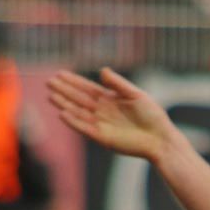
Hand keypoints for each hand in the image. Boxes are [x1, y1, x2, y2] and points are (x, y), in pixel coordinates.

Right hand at [46, 67, 177, 161]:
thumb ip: (118, 83)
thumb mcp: (136, 94)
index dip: (73, 81)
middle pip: (79, 99)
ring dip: (65, 104)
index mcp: (110, 99)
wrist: (160, 138)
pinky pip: (85, 128)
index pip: (87, 88)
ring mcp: (102, 124)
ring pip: (79, 112)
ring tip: (51, 95)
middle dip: (64, 90)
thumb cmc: (152, 115)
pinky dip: (74, 121)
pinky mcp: (103, 138)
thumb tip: (102, 70)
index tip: (59, 73)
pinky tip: (63, 113)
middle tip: (49, 82)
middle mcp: (103, 111)